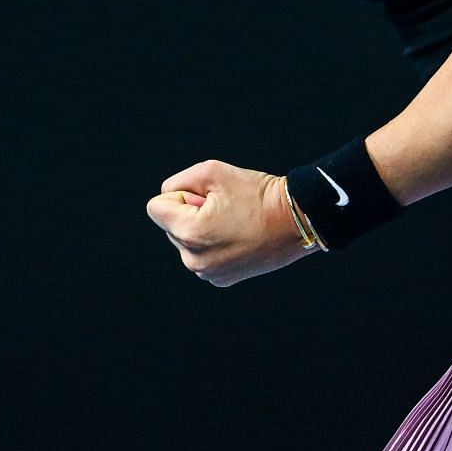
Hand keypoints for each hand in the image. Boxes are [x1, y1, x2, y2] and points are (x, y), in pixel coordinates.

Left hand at [146, 160, 318, 287]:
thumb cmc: (256, 193)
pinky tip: (239, 236)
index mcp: (190, 233)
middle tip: (225, 208)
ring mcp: (208, 273)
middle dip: (190, 212)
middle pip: (171, 225)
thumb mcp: (212, 171)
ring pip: (187, 241)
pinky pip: (203, 255)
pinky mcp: (221, 279)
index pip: (156, 207)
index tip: (206, 197)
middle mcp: (194, 259)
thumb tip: (169, 198)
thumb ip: (179, 181)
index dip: (179, 195)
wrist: (295, 220)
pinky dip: (215, 244)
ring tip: (234, 221)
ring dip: (202, 229)